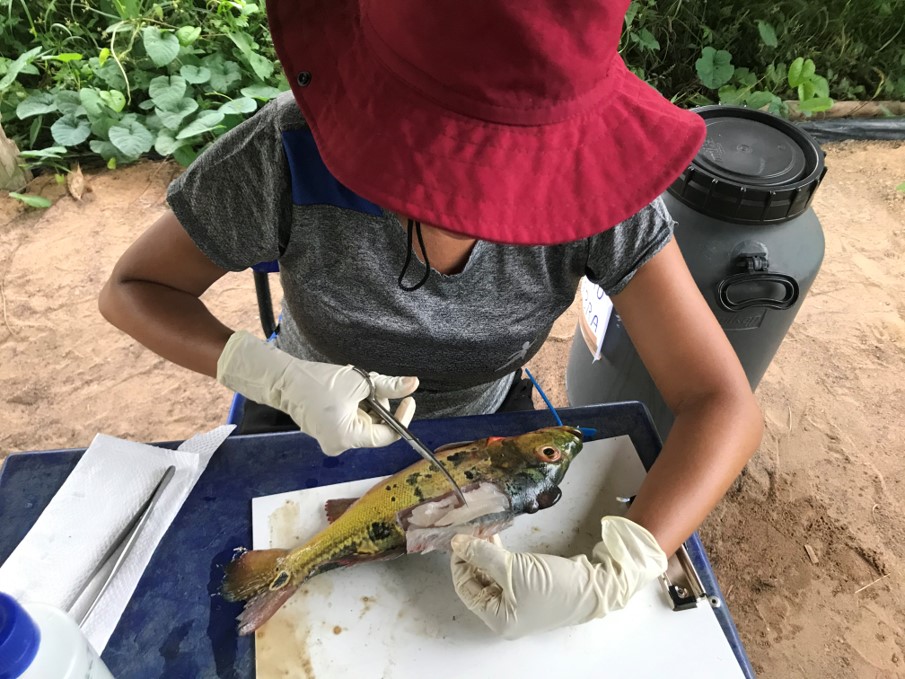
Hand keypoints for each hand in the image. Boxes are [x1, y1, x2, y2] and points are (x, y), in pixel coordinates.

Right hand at [216, 330, 417, 454]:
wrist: (284, 380)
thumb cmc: (319, 382)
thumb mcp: (360, 383)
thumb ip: (389, 387)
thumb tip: (413, 384)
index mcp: (348, 438)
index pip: (387, 435)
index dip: (401, 417)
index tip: (408, 399)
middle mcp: (339, 445)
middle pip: (375, 428)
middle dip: (380, 406)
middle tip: (374, 385)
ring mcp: (331, 440)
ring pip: (364, 422)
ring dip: (368, 404)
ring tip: (357, 385)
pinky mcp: (326, 432)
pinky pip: (351, 420)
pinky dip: (356, 406)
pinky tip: (348, 392)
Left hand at [449, 516, 666, 639]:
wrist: (595, 586)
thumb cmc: (554, 585)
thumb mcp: (513, 568)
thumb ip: (482, 555)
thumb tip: (457, 542)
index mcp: (498, 619)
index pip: (466, 589)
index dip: (461, 562)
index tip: (459, 539)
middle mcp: (505, 614)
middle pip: (478, 581)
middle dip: (473, 555)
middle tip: (471, 530)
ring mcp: (518, 601)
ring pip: (491, 574)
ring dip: (485, 553)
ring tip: (482, 530)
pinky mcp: (529, 588)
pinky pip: (505, 571)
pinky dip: (499, 555)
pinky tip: (495, 538)